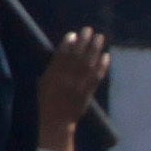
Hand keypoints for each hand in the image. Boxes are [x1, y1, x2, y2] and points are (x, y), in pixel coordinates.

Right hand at [31, 26, 108, 148]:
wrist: (57, 120)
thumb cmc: (47, 99)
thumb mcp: (45, 82)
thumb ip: (53, 67)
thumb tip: (63, 51)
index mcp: (53, 76)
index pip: (61, 56)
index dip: (68, 44)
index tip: (73, 34)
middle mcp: (66, 80)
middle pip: (77, 57)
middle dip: (84, 42)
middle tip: (89, 30)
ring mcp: (78, 86)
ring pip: (88, 64)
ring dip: (95, 49)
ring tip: (100, 37)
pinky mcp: (87, 93)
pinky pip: (96, 77)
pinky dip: (102, 66)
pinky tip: (106, 56)